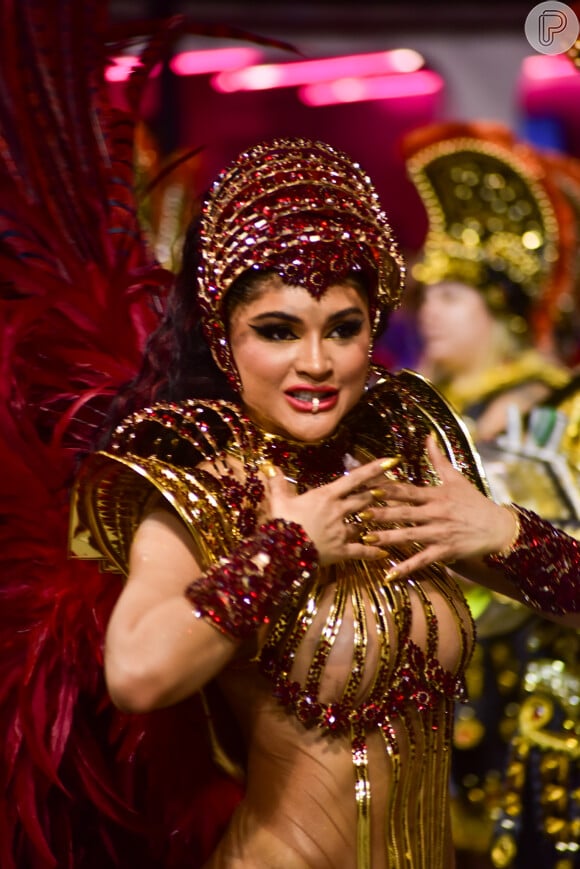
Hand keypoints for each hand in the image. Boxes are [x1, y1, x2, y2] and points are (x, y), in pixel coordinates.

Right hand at [260, 457, 397, 565]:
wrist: (282, 551)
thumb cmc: (281, 522)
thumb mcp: (279, 501)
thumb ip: (278, 483)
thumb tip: (271, 467)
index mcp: (326, 496)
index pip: (354, 478)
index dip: (374, 469)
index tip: (391, 461)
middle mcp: (338, 511)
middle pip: (365, 499)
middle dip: (378, 494)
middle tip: (390, 489)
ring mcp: (341, 531)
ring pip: (364, 523)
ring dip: (374, 521)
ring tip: (386, 518)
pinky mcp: (341, 551)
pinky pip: (360, 551)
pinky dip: (372, 552)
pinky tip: (382, 553)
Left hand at [358, 435, 517, 578]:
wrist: (498, 528)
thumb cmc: (475, 502)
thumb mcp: (456, 478)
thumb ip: (438, 459)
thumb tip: (427, 436)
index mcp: (436, 495)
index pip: (408, 491)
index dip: (388, 489)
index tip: (368, 488)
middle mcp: (436, 513)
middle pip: (404, 513)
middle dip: (380, 513)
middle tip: (358, 514)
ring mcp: (440, 533)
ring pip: (409, 536)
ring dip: (387, 538)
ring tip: (366, 539)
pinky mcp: (445, 552)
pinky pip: (422, 561)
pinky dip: (405, 568)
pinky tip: (388, 574)